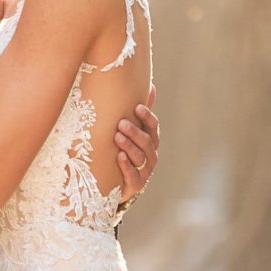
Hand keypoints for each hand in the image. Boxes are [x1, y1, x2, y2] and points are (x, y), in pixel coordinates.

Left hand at [115, 83, 158, 203]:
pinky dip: (126, 166)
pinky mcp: (135, 184)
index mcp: (150, 140)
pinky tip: (119, 157)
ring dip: (129, 146)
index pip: (153, 126)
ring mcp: (144, 170)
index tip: (137, 107)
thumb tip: (151, 85)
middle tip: (121, 123)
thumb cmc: (125, 151)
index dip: (147, 117)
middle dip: (135, 132)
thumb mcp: (133, 131)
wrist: (117, 183)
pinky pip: (133, 175)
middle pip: (146, 141)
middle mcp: (150, 155)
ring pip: (140, 157)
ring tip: (117, 137)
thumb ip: (141, 113)